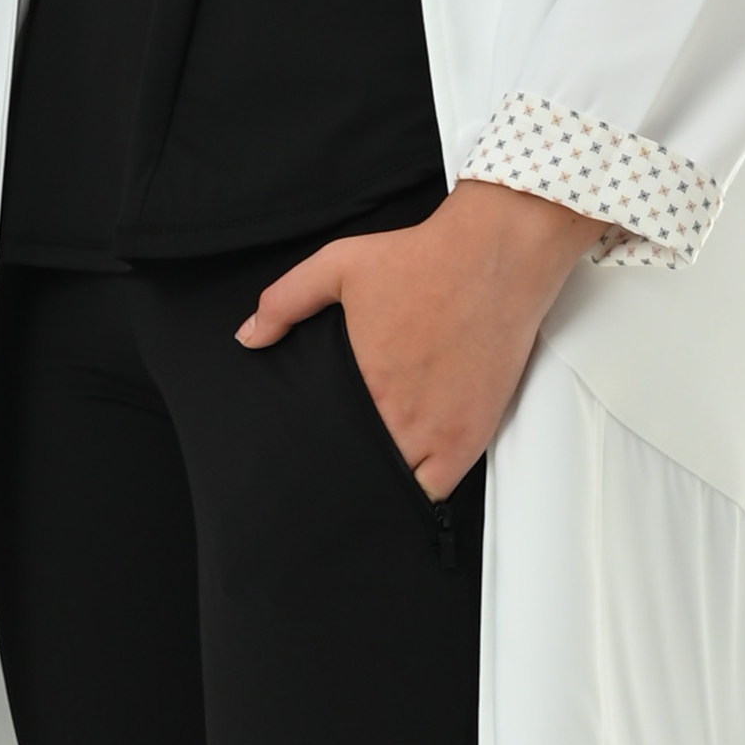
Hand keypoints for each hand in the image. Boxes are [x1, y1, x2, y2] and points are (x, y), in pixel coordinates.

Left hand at [237, 182, 602, 495]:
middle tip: (344, 464)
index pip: (329, 444)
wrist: (494, 255)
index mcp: (363, 382)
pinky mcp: (473, 432)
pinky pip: (442, 489)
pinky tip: (415, 477)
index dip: (320, 456)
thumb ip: (285, 301)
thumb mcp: (337, 265)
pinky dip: (427, 489)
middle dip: (350, 472)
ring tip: (377, 471)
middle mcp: (400, 414)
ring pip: (399, 487)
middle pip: (363, 470)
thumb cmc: (425, 259)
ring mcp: (439, 430)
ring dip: (387, 482)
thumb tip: (250, 335)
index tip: (318, 452)